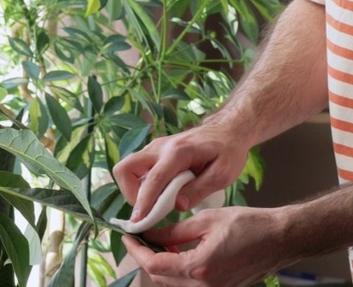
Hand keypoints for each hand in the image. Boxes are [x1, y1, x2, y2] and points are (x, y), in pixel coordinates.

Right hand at [113, 122, 247, 222]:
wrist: (227, 131)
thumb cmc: (227, 151)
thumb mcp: (222, 174)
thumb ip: (199, 190)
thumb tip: (177, 206)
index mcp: (179, 151)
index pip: (154, 178)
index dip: (144, 202)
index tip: (139, 222)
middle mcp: (160, 147)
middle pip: (125, 167)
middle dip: (129, 193)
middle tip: (146, 210)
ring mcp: (154, 148)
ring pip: (128, 168)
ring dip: (134, 190)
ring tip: (155, 205)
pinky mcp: (154, 153)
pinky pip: (137, 170)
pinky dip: (141, 185)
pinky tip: (159, 196)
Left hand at [122, 207, 290, 286]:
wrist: (280, 238)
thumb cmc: (250, 225)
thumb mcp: (207, 220)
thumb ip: (174, 231)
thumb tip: (150, 232)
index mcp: (199, 269)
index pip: (154, 265)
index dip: (137, 250)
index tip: (128, 236)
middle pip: (161, 278)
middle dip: (148, 258)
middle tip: (142, 237)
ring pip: (173, 284)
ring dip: (163, 265)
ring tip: (162, 242)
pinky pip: (189, 286)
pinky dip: (179, 271)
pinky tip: (180, 252)